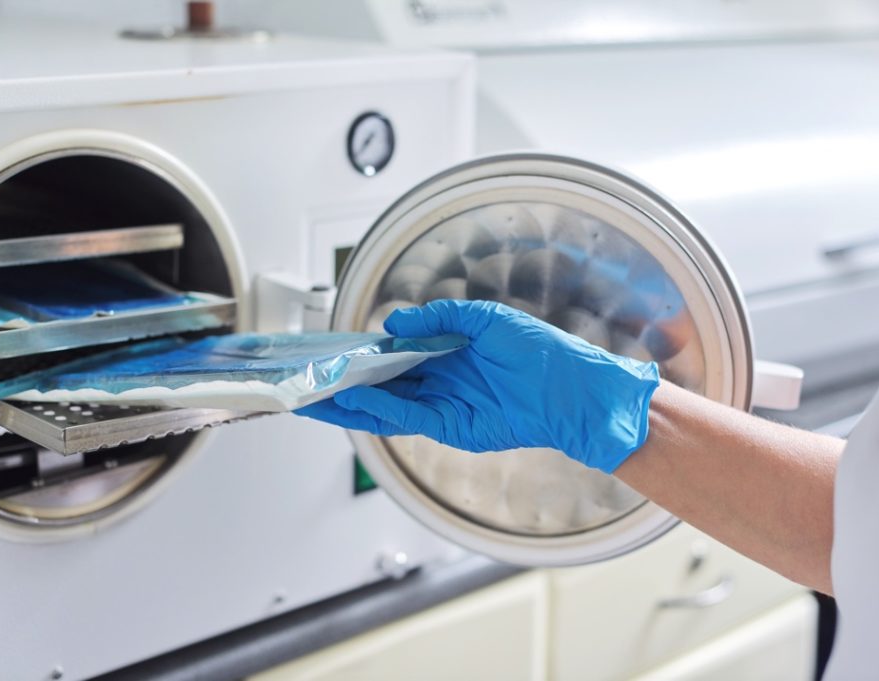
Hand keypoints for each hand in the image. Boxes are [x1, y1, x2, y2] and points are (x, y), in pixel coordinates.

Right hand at [295, 300, 659, 472]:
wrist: (572, 388)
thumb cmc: (539, 350)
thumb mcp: (485, 320)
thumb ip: (439, 318)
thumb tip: (395, 322)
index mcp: (447, 352)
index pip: (393, 353)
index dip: (361, 352)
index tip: (330, 349)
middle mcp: (439, 380)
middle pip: (380, 382)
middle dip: (343, 381)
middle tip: (305, 378)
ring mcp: (442, 405)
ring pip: (384, 404)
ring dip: (347, 402)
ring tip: (311, 396)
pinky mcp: (449, 427)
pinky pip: (405, 418)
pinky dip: (376, 411)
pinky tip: (350, 401)